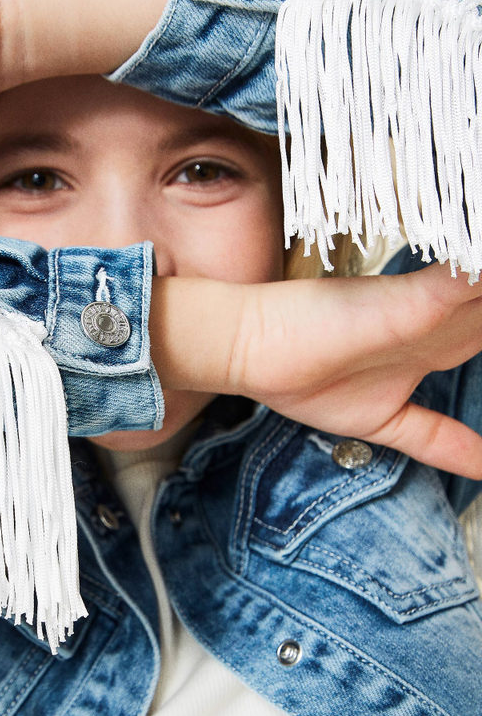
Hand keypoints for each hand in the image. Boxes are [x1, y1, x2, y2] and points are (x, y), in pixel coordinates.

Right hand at [151, 264, 481, 477]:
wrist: (255, 351)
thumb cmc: (308, 377)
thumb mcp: (390, 423)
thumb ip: (443, 440)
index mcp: (443, 342)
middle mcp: (446, 321)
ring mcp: (433, 308)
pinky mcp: (413, 300)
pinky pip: (469, 281)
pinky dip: (476, 278)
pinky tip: (479, 274)